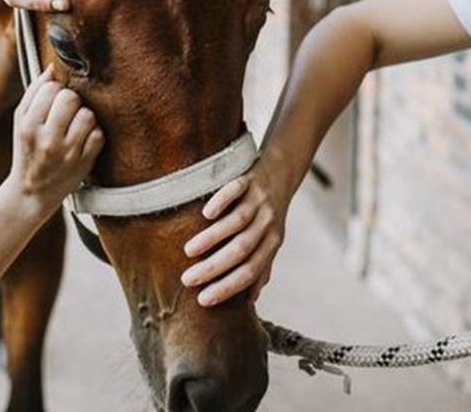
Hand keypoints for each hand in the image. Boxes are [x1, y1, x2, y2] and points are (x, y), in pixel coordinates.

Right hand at [10, 66, 104, 210]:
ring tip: (75, 125)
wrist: (31, 192)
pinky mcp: (84, 163)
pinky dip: (93, 134)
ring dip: (85, 116)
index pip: (50, 88)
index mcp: (28, 125)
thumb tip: (53, 67)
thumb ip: (34, 92)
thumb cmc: (27, 149)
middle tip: (67, 110)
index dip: (55, 89)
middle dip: (71, 100)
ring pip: (88, 115)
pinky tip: (83, 140)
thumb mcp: (21, 121)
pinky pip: (99, 134)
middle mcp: (47, 139)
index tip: (53, 99)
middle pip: (71, 98)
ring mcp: (67, 153)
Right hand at [179, 160, 293, 306]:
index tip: (203, 300)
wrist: (283, 170)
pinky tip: (205, 214)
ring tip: (188, 251)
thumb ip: (262, 266)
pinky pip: (236, 190)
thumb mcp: (271, 239)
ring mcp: (258, 200)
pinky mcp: (249, 178)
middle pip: (241, 250)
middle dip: (214, 268)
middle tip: (187, 280)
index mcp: (272, 242)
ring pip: (237, 222)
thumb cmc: (270, 212)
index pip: (250, 271)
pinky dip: (222, 201)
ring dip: (212, 238)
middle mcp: (267, 223)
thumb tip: (251, 301)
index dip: (228, 287)